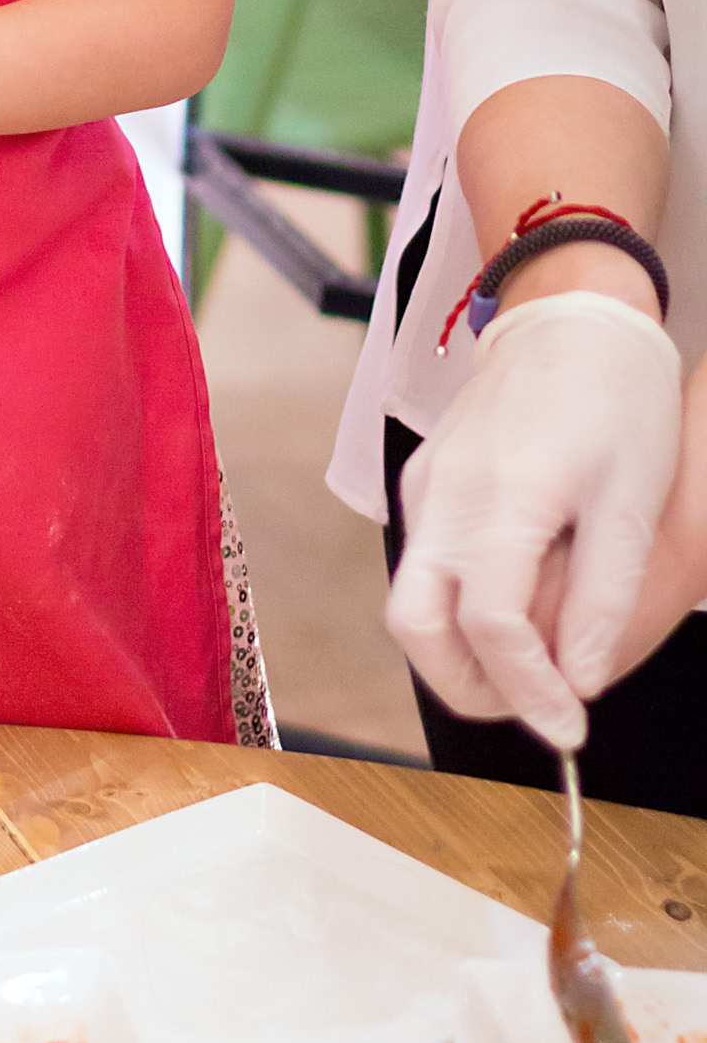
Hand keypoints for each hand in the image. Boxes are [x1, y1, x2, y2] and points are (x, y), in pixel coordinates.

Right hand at [387, 291, 681, 746]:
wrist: (571, 315)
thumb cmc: (613, 398)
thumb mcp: (630, 502)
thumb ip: (599, 599)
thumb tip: (575, 681)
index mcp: (501, 501)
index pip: (492, 630)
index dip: (530, 693)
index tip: (570, 727)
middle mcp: (445, 497)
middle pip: (416, 626)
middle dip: (466, 687)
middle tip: (530, 708)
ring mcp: (427, 485)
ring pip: (413, 598)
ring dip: (457, 651)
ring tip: (527, 667)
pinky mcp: (427, 477)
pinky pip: (424, 559)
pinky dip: (454, 605)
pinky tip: (511, 603)